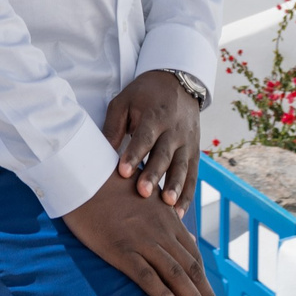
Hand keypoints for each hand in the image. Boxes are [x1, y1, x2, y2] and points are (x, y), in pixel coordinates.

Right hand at [63, 171, 222, 295]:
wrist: (84, 173)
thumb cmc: (109, 184)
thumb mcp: (145, 195)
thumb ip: (162, 216)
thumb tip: (182, 236)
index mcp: (167, 219)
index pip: (193, 256)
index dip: (205, 281)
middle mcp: (161, 232)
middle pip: (191, 268)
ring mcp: (142, 241)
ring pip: (176, 274)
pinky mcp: (121, 249)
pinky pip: (147, 275)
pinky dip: (163, 294)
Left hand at [103, 70, 202, 204]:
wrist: (177, 82)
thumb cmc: (144, 95)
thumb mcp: (125, 102)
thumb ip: (113, 127)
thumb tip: (100, 154)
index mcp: (155, 115)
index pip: (145, 137)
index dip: (135, 154)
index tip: (123, 172)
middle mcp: (174, 130)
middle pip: (164, 155)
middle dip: (154, 174)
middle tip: (143, 193)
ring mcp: (187, 142)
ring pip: (182, 167)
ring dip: (175, 186)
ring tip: (168, 205)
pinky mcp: (194, 152)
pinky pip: (192, 175)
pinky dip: (187, 194)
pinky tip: (179, 213)